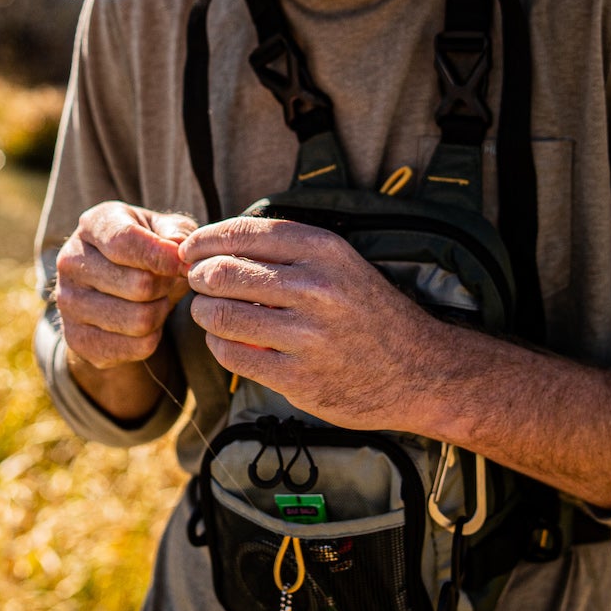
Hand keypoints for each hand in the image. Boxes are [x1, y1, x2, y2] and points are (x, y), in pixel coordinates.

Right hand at [55, 202, 196, 372]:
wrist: (113, 289)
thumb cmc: (146, 250)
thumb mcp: (165, 230)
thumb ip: (177, 234)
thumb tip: (180, 253)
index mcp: (93, 224)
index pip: (125, 242)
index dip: (161, 257)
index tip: (183, 265)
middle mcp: (71, 260)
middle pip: (139, 285)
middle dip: (166, 287)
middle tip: (169, 284)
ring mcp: (68, 302)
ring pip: (140, 320)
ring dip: (160, 313)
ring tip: (157, 301)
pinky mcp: (76, 339)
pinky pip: (136, 347)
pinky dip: (152, 338)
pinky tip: (146, 323)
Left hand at [181, 216, 442, 431]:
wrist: (419, 371)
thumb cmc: (368, 313)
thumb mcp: (340, 264)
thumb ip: (288, 251)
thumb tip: (215, 243)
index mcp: (325, 250)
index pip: (245, 232)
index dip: (205, 240)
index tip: (191, 251)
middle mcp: (317, 288)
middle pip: (223, 272)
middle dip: (198, 277)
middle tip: (197, 284)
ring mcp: (308, 336)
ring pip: (222, 315)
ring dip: (203, 313)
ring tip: (208, 313)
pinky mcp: (299, 378)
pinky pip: (233, 354)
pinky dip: (219, 345)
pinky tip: (226, 341)